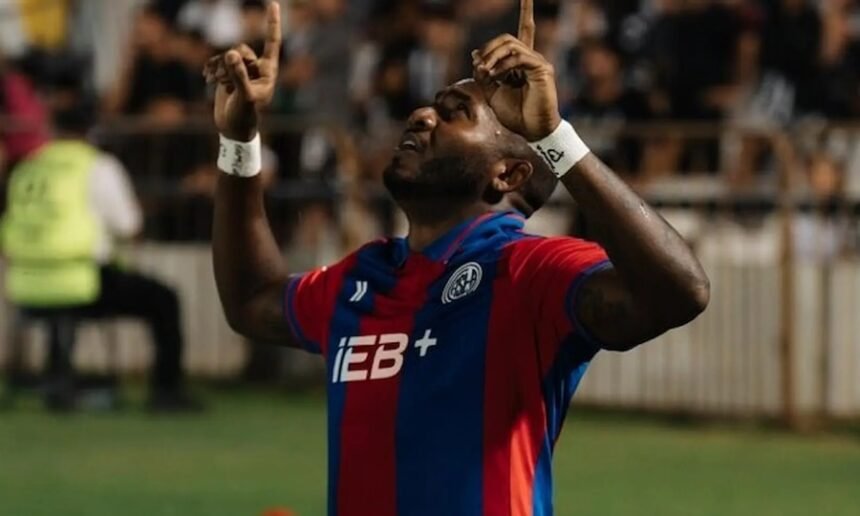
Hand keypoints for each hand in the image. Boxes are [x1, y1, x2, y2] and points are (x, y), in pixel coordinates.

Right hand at [203, 1, 280, 140]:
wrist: (232, 127)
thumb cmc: (244, 115)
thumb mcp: (244, 96)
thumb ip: (238, 74)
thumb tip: (232, 53)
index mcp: (268, 71)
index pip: (272, 42)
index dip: (271, 23)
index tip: (273, 2)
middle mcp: (257, 67)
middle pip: (242, 49)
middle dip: (231, 64)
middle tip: (228, 84)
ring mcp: (242, 69)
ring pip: (228, 54)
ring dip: (220, 68)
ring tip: (218, 84)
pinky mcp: (228, 73)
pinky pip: (218, 60)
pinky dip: (212, 68)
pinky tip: (207, 78)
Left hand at [472, 0, 561, 140]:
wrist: (532, 131)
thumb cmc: (515, 114)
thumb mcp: (492, 92)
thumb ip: (485, 73)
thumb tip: (476, 54)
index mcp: (521, 62)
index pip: (526, 29)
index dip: (527, 9)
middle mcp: (531, 58)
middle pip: (507, 39)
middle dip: (489, 48)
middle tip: (478, 65)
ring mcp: (538, 62)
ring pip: (510, 45)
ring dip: (492, 57)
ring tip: (485, 72)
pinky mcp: (542, 69)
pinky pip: (518, 58)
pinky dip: (502, 65)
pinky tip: (495, 75)